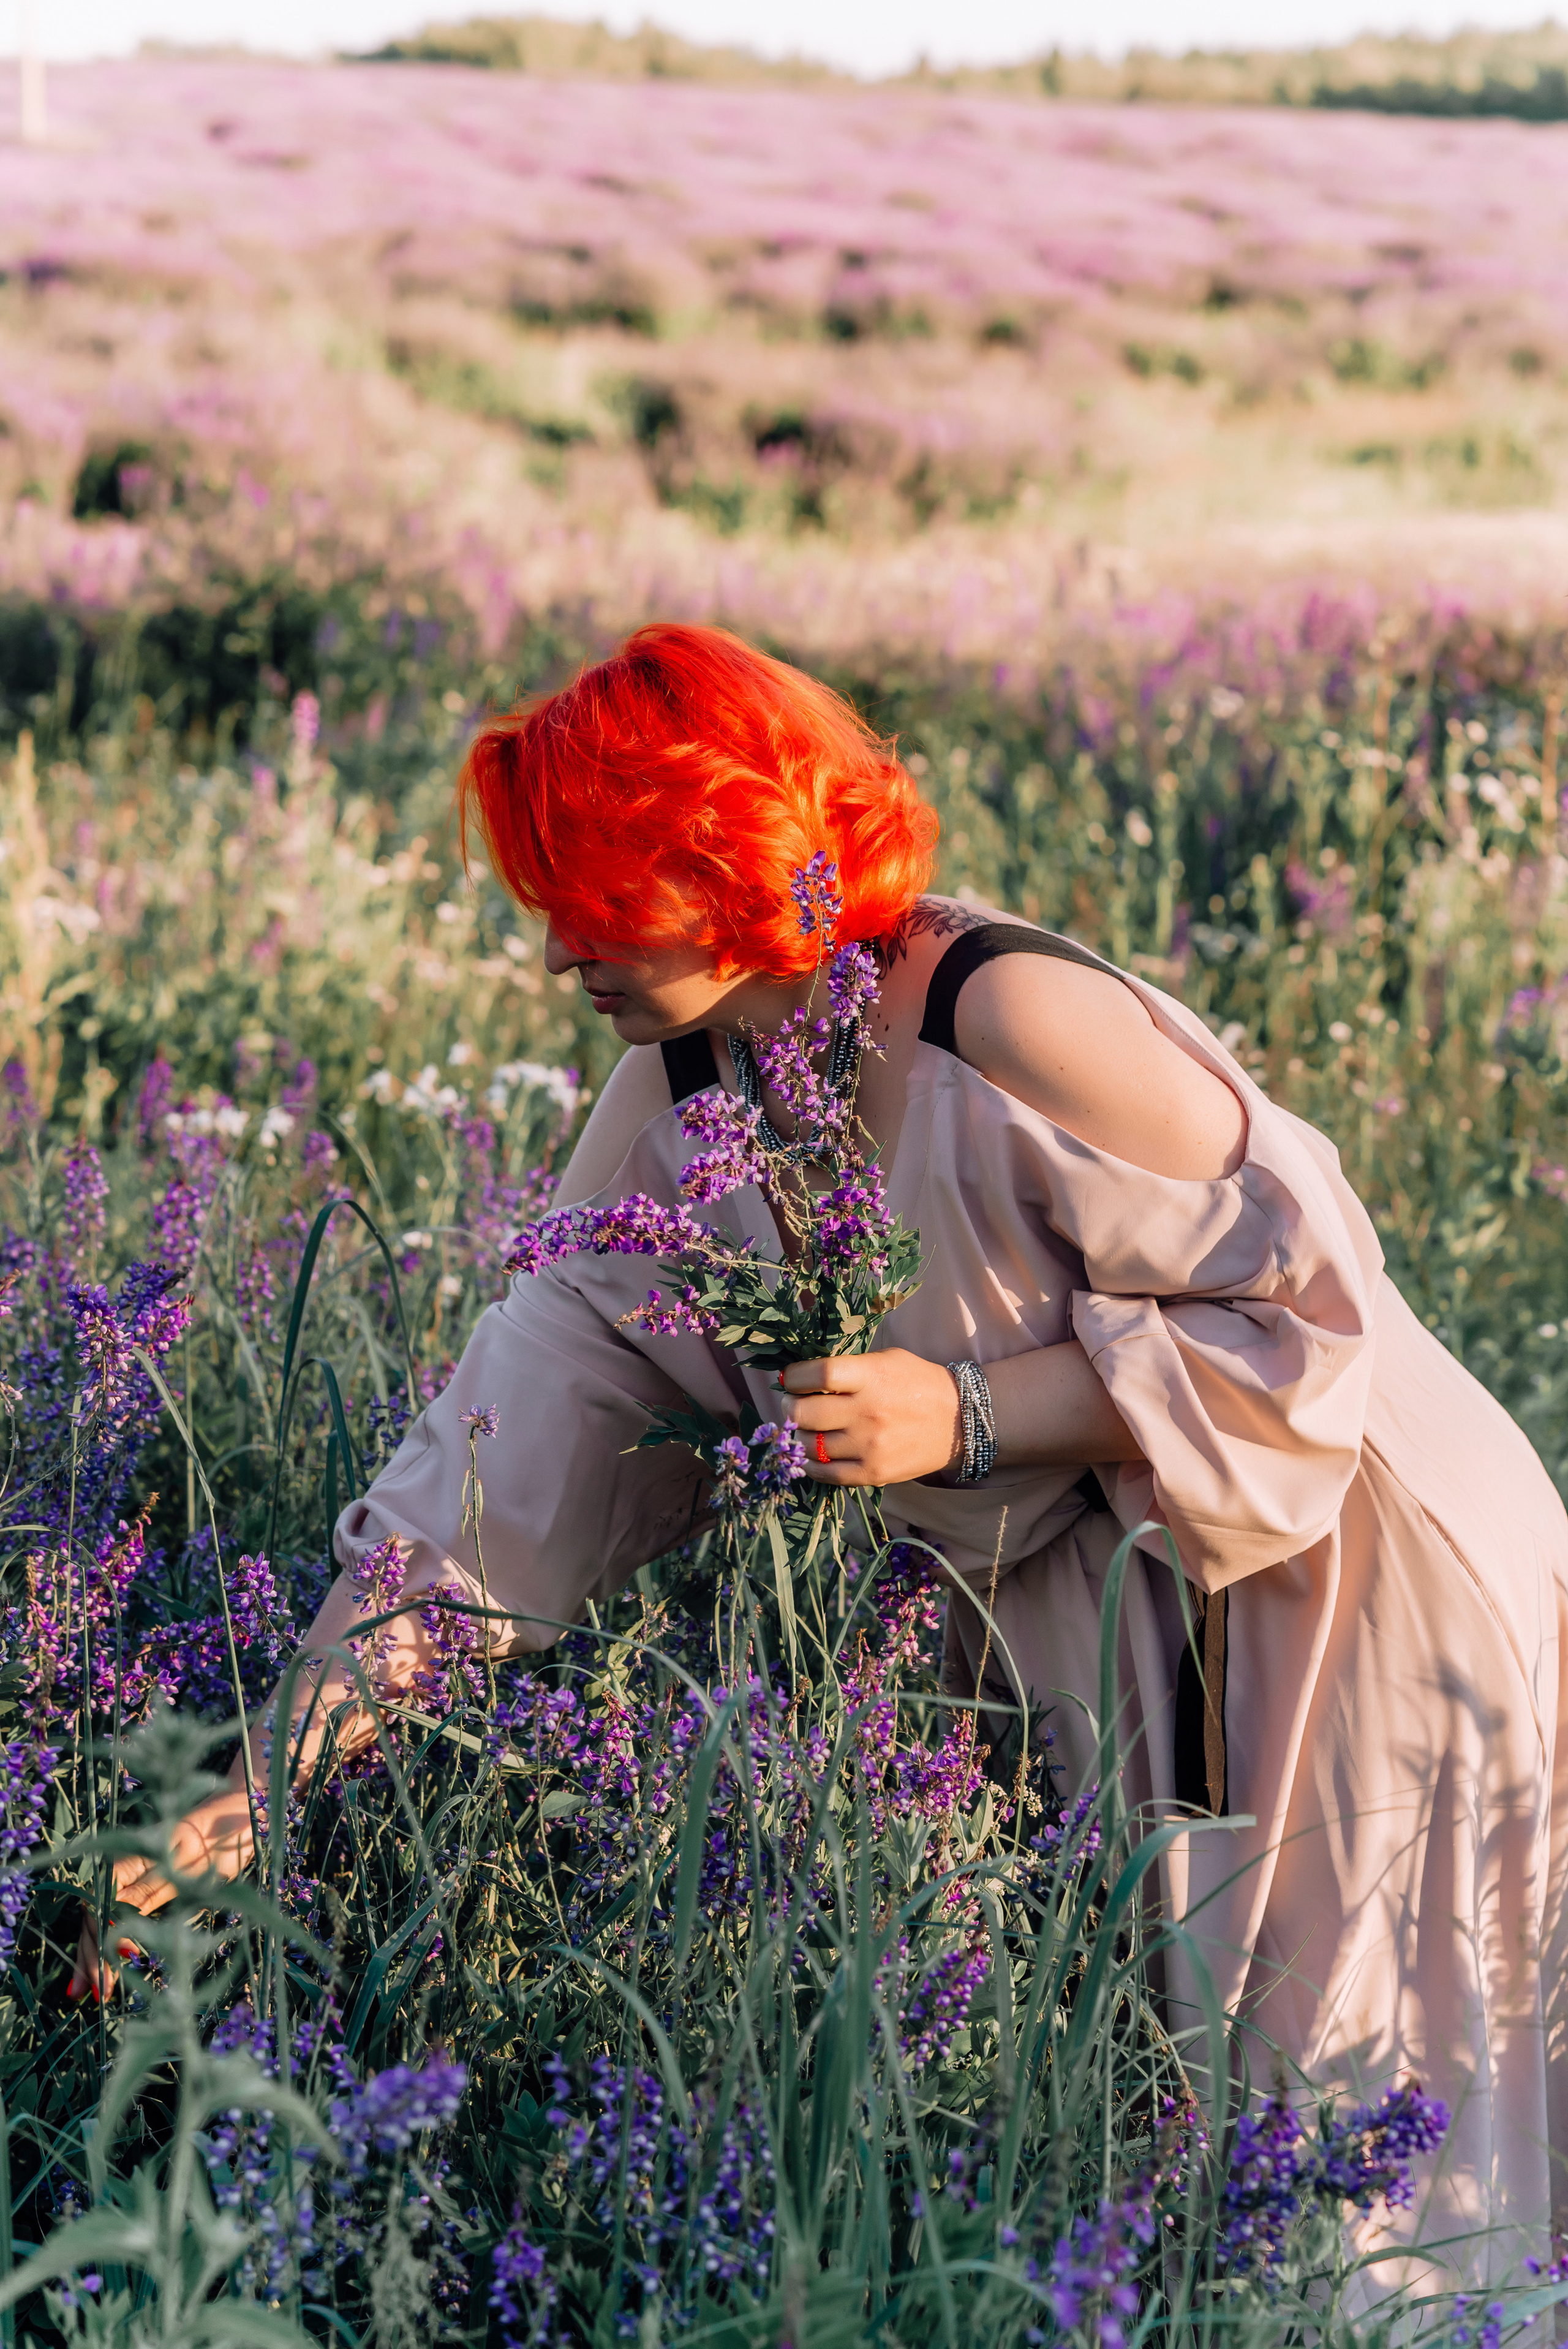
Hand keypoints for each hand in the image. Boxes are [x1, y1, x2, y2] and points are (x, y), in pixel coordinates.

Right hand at [66, 1785, 257, 2002]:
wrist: (244, 1811)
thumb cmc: (223, 1836)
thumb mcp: (190, 1867)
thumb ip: (151, 1893)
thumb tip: (115, 1922)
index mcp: (134, 1855)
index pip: (103, 1899)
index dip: (105, 1932)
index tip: (118, 1958)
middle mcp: (129, 1866)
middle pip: (99, 1913)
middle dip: (95, 1952)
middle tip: (98, 1992)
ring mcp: (138, 1876)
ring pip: (106, 1917)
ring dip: (97, 1952)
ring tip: (86, 1990)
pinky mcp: (151, 1885)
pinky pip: (123, 1915)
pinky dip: (113, 1940)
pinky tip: (108, 1964)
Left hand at [779, 1350, 963, 1486]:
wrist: (960, 1421)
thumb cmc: (917, 1383)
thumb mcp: (886, 1360)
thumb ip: (848, 1367)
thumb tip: (801, 1377)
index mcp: (871, 1376)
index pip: (817, 1375)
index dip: (793, 1377)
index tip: (789, 1379)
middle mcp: (869, 1411)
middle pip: (805, 1412)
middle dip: (789, 1407)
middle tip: (792, 1405)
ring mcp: (870, 1446)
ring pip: (809, 1445)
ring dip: (800, 1436)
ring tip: (806, 1429)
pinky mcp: (874, 1472)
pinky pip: (826, 1473)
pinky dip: (812, 1465)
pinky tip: (813, 1455)